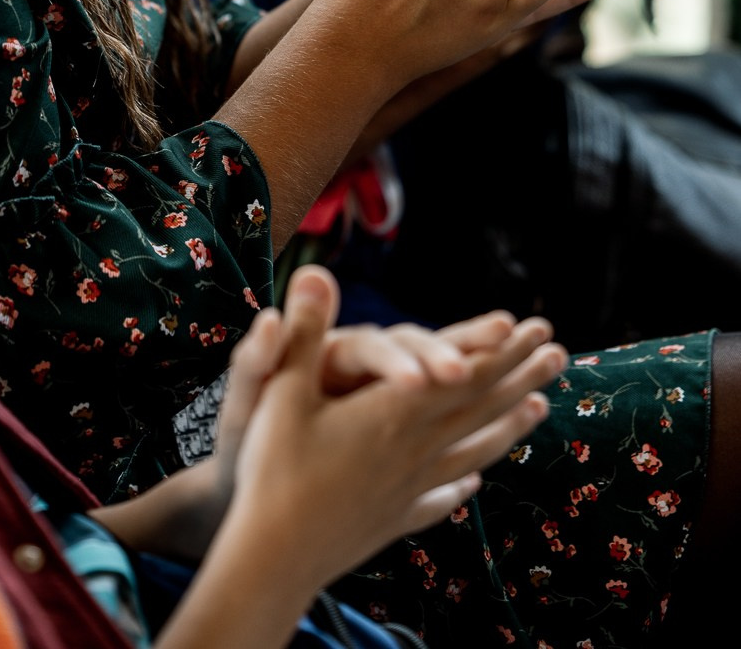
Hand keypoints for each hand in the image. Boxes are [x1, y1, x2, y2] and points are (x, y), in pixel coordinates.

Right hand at [228, 267, 565, 591]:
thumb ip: (307, 332)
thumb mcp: (282, 390)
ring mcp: (410, 487)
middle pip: (479, 406)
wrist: (273, 558)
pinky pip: (443, 495)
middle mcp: (413, 448)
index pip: (462, 374)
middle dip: (520, 376)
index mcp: (393, 412)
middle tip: (557, 352)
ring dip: (509, 424)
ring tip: (539, 408)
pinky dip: (465, 484)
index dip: (499, 348)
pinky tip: (475, 483)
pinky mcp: (395, 517)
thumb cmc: (274, 468)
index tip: (534, 328)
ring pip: (472, 449)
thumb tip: (318, 272)